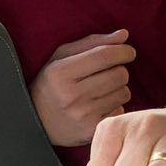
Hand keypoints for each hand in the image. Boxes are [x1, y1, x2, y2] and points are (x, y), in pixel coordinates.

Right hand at [30, 30, 135, 146]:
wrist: (37, 123)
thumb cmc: (52, 84)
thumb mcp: (61, 58)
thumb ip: (92, 43)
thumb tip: (124, 35)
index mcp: (60, 72)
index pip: (104, 56)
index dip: (123, 51)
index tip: (128, 51)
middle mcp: (71, 94)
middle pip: (119, 74)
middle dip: (119, 70)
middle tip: (107, 73)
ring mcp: (83, 115)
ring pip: (124, 92)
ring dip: (118, 88)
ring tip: (101, 90)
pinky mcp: (93, 130)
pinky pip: (121, 110)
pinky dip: (115, 106)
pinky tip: (99, 106)